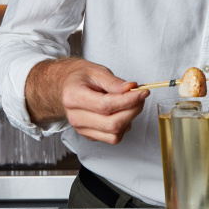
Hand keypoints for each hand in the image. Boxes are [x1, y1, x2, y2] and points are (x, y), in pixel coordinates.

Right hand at [26, 58, 147, 143]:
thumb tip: (130, 88)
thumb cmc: (80, 78)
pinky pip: (112, 138)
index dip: (128, 100)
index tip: (143, 92)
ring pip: (114, 135)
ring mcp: (82, 129)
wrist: (65, 87)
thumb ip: (113, 81)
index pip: (105, 105)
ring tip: (131, 104)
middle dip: (133, 111)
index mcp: (73, 97)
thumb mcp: (95, 71)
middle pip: (112, 124)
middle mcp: (76, 117)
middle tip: (140, 97)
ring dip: (130, 120)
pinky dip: (123, 127)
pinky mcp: (89, 135)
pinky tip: (121, 112)